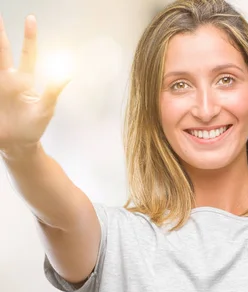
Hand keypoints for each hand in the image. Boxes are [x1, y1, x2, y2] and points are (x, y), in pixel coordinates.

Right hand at [0, 14, 68, 154]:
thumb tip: (68, 73)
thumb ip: (52, 91)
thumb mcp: (45, 109)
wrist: (17, 144)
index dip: (29, 37)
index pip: (28, 54)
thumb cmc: (33, 127)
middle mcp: (9, 80)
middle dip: (0, 35)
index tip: (31, 19)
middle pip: (3, 53)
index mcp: (25, 81)